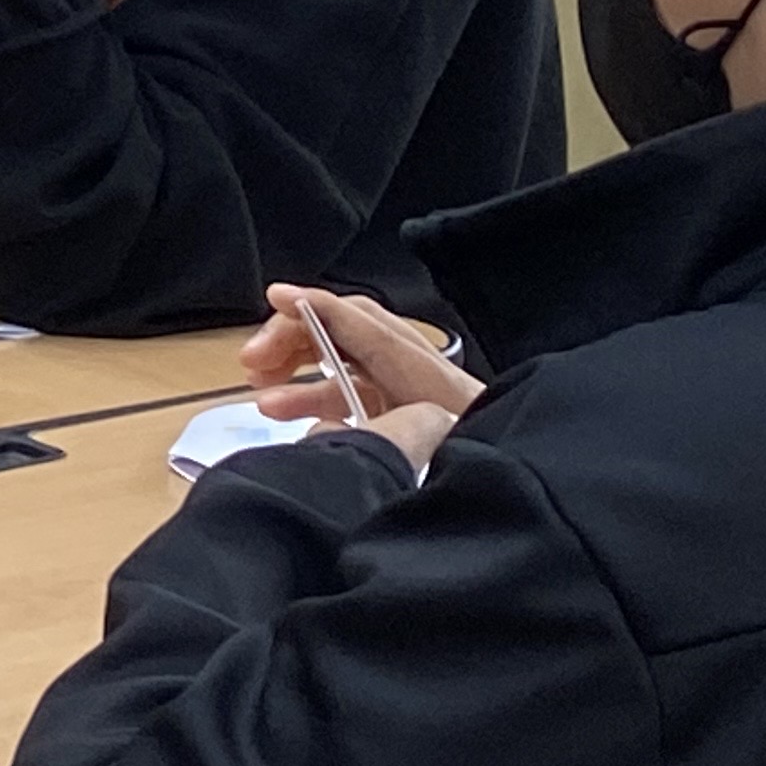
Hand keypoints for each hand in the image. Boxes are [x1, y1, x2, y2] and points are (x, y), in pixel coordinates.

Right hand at [243, 284, 480, 465]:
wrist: (511, 468)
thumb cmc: (476, 449)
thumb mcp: (425, 437)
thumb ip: (371, 426)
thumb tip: (321, 422)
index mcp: (420, 369)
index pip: (360, 321)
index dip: (316, 305)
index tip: (277, 297)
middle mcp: (411, 368)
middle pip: (341, 332)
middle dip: (291, 339)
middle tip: (253, 363)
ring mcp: (405, 388)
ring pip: (340, 362)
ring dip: (296, 373)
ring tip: (262, 398)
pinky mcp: (402, 410)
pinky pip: (349, 391)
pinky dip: (315, 396)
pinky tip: (291, 415)